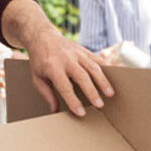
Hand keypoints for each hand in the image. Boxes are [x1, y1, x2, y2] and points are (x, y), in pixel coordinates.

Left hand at [1, 0, 114, 115]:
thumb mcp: (37, 78)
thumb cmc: (39, 61)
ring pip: (93, 67)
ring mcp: (77, 53)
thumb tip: (55, 111)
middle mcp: (66, 59)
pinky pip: (97, 59)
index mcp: (52, 68)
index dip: (74, 101)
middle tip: (100, 105)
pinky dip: (106, 68)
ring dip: (103, 81)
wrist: (42, 37)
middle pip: (82, 77)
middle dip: (92, 92)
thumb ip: (47, 94)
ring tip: (110, 94)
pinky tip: (113, 77)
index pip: (65, 87)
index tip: (81, 113)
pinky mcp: (84, 50)